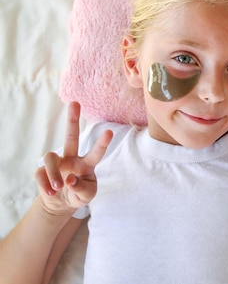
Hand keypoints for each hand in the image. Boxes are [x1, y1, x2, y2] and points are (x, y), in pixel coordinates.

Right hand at [34, 101, 112, 215]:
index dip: (102, 143)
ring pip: (50, 157)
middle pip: (71, 136)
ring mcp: (56, 163)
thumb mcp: (86, 196)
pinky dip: (45, 184)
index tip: (110, 132)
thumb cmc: (79, 194)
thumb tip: (70, 180)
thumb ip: (81, 188)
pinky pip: (40, 173)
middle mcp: (72, 158)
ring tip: (59, 188)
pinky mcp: (42, 170)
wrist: (61, 203)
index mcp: (87, 163)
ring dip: (54, 173)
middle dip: (72, 119)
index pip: (96, 153)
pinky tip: (51, 193)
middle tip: (75, 103)